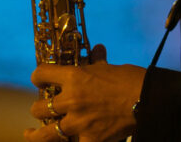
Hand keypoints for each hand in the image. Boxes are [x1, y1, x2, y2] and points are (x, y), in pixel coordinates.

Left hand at [23, 45, 145, 141]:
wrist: (149, 100)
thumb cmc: (131, 80)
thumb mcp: (109, 68)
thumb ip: (96, 61)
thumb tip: (97, 48)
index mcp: (74, 77)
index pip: (41, 74)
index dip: (38, 77)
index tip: (39, 80)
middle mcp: (71, 100)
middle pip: (39, 108)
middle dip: (38, 108)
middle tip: (42, 109)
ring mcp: (79, 122)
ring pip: (46, 132)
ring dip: (37, 133)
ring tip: (31, 134)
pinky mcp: (90, 139)